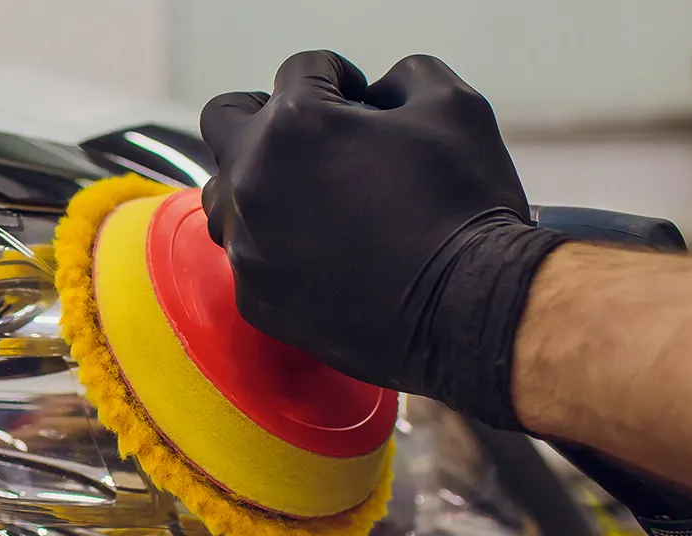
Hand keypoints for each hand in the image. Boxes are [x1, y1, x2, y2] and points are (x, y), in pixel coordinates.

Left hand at [199, 51, 568, 428]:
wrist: (468, 311)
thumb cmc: (465, 208)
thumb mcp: (455, 109)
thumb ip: (406, 76)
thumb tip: (379, 90)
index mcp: (295, 123)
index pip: (300, 69)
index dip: (341, 77)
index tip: (362, 101)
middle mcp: (254, 179)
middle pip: (226, 118)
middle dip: (266, 113)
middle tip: (311, 132)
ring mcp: (248, 243)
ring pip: (223, 193)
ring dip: (256, 181)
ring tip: (308, 194)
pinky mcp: (255, 296)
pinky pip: (246, 256)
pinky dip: (274, 245)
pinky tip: (319, 250)